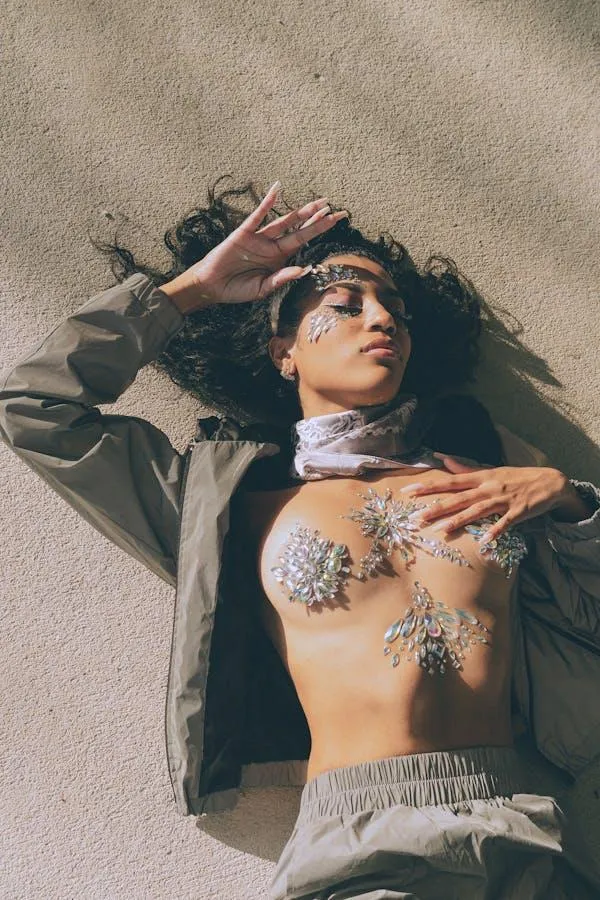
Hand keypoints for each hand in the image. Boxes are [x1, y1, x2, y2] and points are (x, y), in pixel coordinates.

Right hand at [164, 181, 348, 309]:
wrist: (211, 287)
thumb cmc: (237, 289)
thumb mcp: (262, 289)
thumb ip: (281, 279)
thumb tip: (303, 270)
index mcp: (279, 259)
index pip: (304, 242)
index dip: (319, 231)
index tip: (337, 221)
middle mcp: (272, 245)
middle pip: (299, 229)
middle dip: (318, 220)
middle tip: (338, 210)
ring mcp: (259, 237)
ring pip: (284, 221)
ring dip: (301, 212)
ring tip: (320, 203)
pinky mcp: (244, 232)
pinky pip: (258, 215)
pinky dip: (267, 203)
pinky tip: (277, 190)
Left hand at [400, 453, 568, 542]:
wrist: (549, 482)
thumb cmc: (516, 477)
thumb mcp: (490, 471)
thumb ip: (466, 468)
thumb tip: (443, 459)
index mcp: (481, 477)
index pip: (450, 482)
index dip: (429, 487)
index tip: (409, 491)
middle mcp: (489, 487)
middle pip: (459, 498)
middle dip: (437, 507)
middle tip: (417, 517)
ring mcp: (503, 500)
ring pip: (478, 510)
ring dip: (460, 520)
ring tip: (441, 530)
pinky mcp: (518, 512)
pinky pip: (505, 523)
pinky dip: (495, 531)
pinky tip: (483, 540)